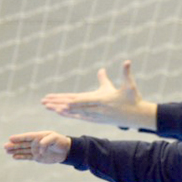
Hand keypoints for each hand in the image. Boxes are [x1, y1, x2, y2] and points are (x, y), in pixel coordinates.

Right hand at [4, 131, 70, 163]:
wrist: (65, 151)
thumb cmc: (60, 141)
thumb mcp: (55, 138)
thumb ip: (47, 141)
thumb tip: (39, 146)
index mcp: (39, 136)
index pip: (27, 136)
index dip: (19, 137)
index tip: (11, 138)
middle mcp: (35, 143)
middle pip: (22, 144)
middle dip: (14, 145)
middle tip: (5, 146)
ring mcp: (35, 150)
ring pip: (23, 150)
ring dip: (15, 150)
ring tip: (7, 151)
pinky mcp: (37, 157)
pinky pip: (27, 157)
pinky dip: (21, 156)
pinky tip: (14, 157)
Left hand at [41, 62, 156, 129]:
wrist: (138, 116)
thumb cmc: (133, 99)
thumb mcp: (129, 85)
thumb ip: (125, 73)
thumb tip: (127, 61)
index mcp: (104, 100)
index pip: (85, 100)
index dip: (73, 101)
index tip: (61, 101)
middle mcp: (97, 109)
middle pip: (74, 106)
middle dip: (58, 103)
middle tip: (44, 101)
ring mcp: (95, 116)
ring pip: (73, 113)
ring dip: (59, 109)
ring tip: (47, 106)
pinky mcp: (95, 120)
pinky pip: (78, 117)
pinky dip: (68, 114)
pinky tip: (59, 112)